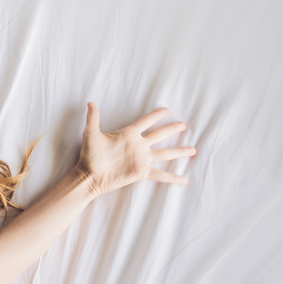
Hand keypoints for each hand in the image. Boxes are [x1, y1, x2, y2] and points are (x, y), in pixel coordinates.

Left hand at [76, 103, 196, 196]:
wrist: (90, 175)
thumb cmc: (89, 155)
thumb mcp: (91, 134)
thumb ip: (93, 118)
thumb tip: (90, 103)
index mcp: (129, 134)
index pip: (146, 122)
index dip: (156, 115)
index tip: (167, 110)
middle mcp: (138, 146)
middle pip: (159, 135)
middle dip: (171, 129)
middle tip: (184, 124)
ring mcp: (141, 159)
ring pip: (165, 154)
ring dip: (179, 151)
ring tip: (193, 150)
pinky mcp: (142, 172)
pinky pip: (160, 175)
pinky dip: (172, 178)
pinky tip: (184, 180)